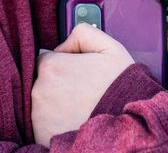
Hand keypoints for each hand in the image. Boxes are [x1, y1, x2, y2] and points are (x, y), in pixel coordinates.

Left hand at [31, 23, 134, 145]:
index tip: (76, 75)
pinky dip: (54, 123)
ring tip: (78, 108)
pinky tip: (72, 121)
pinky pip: (42, 124)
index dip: (62, 66)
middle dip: (57, 85)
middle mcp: (38, 90)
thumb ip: (82, 32)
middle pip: (41, 81)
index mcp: (50, 65)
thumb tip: (64, 42)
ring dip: (54, 104)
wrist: (129, 128)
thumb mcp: (109, 47)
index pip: (46, 60)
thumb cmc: (120, 87)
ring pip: (41, 103)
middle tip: (80, 93)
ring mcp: (38, 115)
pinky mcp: (40, 134)